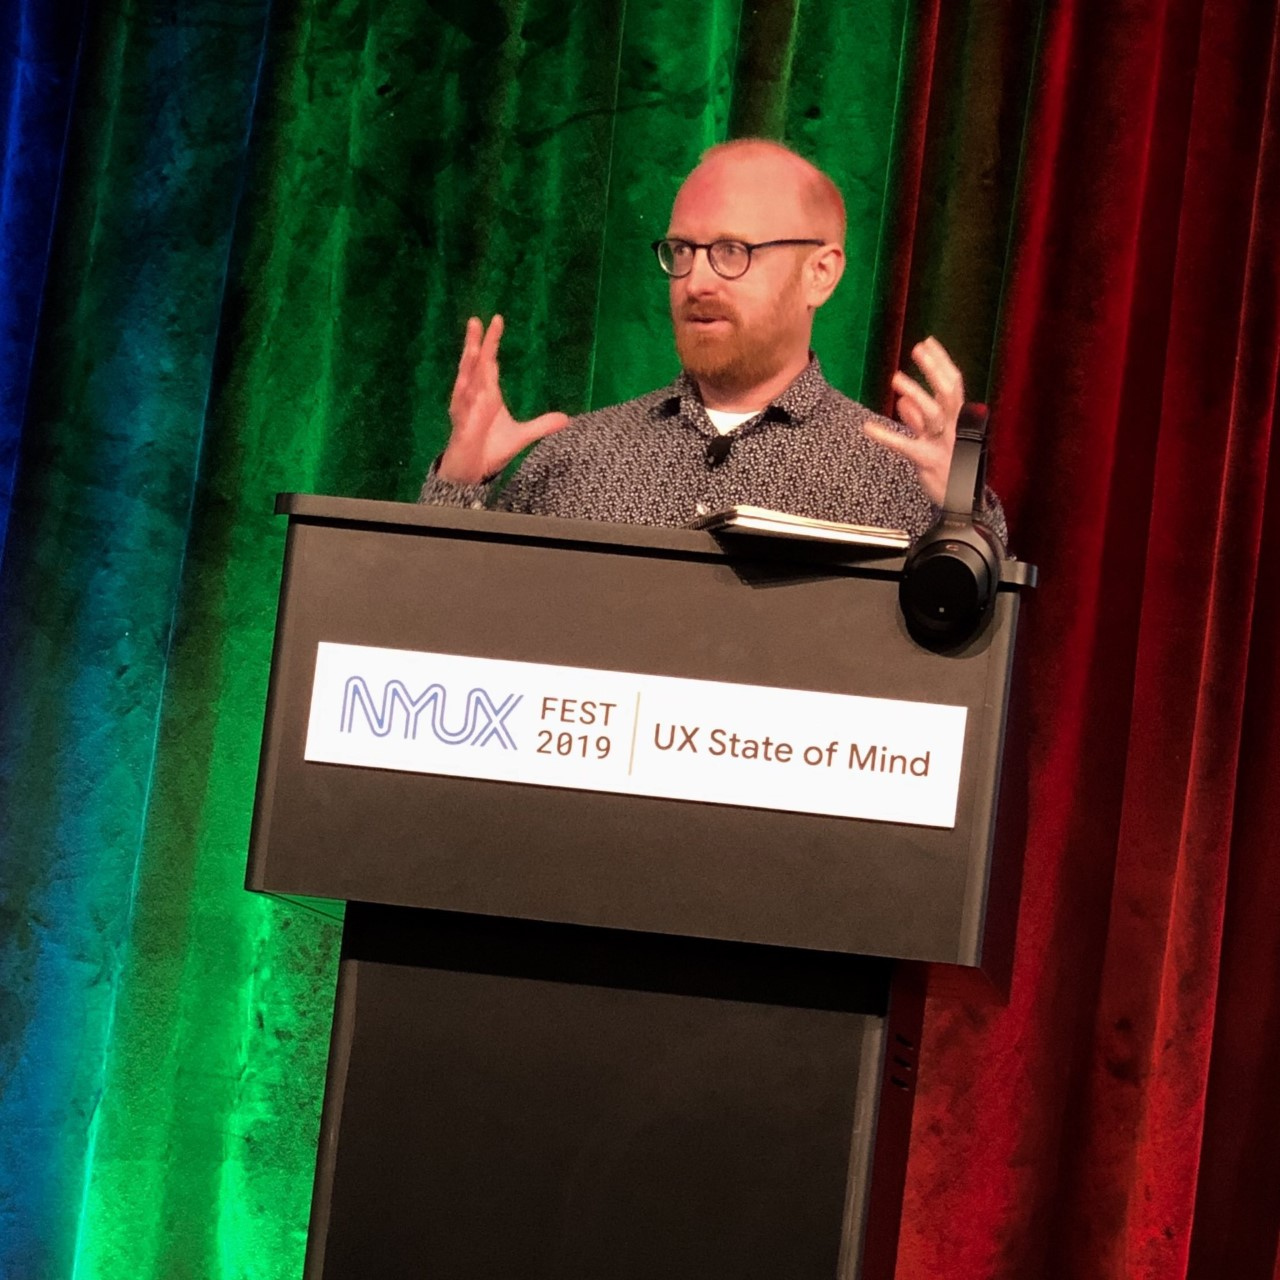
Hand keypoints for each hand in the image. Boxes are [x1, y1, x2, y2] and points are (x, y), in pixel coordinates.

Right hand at [439, 315, 569, 484]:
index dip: (492, 342)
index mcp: (488, 394)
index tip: (497, 320)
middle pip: (475, 364)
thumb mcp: (522, 436)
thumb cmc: (490, 449)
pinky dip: (462, 396)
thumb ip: (542, 425)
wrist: (473, 471)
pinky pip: (461, 408)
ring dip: (467, 364)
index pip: (490, 362)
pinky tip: (465, 381)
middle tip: (477, 320)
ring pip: (465, 381)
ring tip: (472, 346)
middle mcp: (475, 397)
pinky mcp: (461, 427)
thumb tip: (566, 419)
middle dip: (476, 343)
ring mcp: (466, 410)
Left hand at [862, 336, 964, 505]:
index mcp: (957, 421)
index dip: (941, 362)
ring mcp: (943, 444)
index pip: (953, 384)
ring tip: (896, 379)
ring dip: (916, 393)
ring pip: (934, 414)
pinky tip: (868, 428)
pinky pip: (906, 446)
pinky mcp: (928, 461)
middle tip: (918, 349)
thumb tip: (903, 402)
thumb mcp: (933, 440)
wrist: (960, 503)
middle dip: (935, 369)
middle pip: (950, 392)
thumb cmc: (948, 469)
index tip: (927, 342)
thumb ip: (919, 421)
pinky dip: (887, 436)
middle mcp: (955, 428)